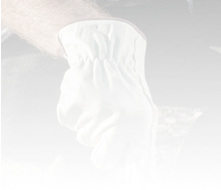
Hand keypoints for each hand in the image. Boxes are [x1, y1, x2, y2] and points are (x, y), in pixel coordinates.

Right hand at [56, 19, 157, 187]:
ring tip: (100, 105)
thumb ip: (136, 140)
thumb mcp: (141, 111)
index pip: (140, 157)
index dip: (139, 177)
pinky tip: (86, 98)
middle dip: (103, 156)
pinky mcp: (73, 106)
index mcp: (141, 121)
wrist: (106, 55)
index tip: (139, 189)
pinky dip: (75, 115)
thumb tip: (136, 179)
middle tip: (106, 136)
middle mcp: (119, 118)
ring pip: (85, 140)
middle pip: (104, 159)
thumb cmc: (126, 91)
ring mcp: (94, 113)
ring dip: (90, 127)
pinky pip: (69, 125)